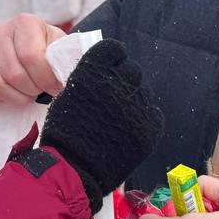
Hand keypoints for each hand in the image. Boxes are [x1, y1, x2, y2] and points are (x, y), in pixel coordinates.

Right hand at [0, 13, 65, 104]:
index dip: (44, 78)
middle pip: (13, 73)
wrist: (29, 42)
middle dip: (31, 90)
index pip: (30, 56)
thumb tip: (60, 79)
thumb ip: (61, 58)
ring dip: (15, 97)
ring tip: (27, 94)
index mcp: (24, 22)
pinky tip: (8, 94)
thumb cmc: (46, 46)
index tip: (54, 87)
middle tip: (40, 91)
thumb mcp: (58, 46)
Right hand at [40, 40, 163, 213]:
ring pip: (143, 92)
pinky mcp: (150, 127)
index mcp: (96, 71)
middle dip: (123, 80)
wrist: (74, 169)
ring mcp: (138, 106)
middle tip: (112, 99)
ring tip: (117, 119)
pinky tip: (128, 131)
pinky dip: (143, 120)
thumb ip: (89, 80)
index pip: (115, 49)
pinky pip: (153, 114)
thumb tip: (102, 74)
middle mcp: (120, 83)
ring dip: (133, 101)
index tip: (107, 69)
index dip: (111, 59)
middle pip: (132, 70)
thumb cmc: (65, 133)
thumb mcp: (68, 95)